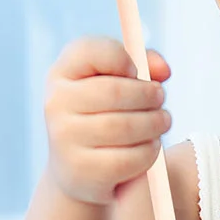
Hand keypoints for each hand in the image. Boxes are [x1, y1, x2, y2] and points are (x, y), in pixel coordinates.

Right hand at [44, 37, 171, 204]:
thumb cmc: (106, 116)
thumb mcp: (120, 85)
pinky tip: (150, 146)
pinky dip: (148, 151)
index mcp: (63, 72)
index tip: (136, 71)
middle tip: (161, 99)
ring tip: (161, 122)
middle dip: (149, 95)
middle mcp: (56, 102)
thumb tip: (163, 69)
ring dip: (154, 124)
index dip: (122, 58)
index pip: (89, 50)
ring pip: (125, 126)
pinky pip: (128, 157)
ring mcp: (64, 137)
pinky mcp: (80, 169)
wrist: (80, 170)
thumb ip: (145, 66)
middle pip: (116, 92)